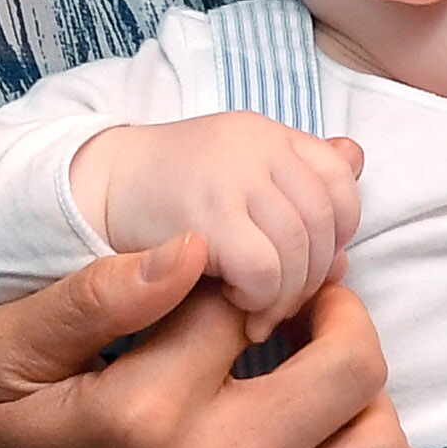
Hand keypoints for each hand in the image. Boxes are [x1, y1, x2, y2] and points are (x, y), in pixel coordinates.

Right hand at [0, 246, 418, 447]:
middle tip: (311, 311)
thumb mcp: (8, 352)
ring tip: (328, 383)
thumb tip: (197, 247)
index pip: (247, 306)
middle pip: (349, 371)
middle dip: (341, 319)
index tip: (237, 285)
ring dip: (371, 402)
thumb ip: (96, 291)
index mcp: (143, 410)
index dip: (248, 279)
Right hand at [70, 114, 366, 326]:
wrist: (92, 188)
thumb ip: (294, 182)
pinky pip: (263, 268)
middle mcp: (256, 145)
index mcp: (268, 133)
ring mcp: (230, 176)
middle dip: (314, 274)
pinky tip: (236, 305)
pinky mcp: (204, 215)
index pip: (339, 178)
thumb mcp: (237, 173)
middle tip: (285, 304)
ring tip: (259, 313)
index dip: (339, 230)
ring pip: (298, 249)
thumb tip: (354, 205)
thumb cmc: (169, 194)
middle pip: (323, 220)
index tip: (311, 263)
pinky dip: (260, 298)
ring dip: (286, 295)